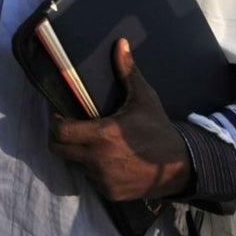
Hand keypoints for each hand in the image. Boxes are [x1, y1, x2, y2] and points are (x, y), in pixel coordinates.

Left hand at [48, 39, 191, 200]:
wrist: (180, 166)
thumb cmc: (158, 128)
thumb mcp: (143, 98)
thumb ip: (127, 71)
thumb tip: (120, 43)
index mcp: (102, 135)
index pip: (60, 131)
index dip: (55, 122)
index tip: (60, 114)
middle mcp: (98, 159)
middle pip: (58, 149)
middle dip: (59, 138)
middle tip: (69, 128)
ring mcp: (103, 178)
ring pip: (74, 164)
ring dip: (76, 154)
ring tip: (89, 142)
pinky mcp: (110, 193)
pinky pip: (90, 180)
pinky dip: (92, 170)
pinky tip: (104, 159)